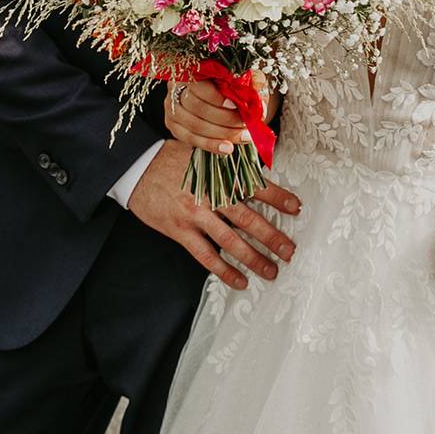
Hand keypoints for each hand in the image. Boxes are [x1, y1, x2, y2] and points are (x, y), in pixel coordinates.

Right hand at [128, 140, 300, 289]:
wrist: (137, 167)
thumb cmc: (174, 159)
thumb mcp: (205, 152)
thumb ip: (230, 163)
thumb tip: (259, 167)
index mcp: (220, 174)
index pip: (256, 186)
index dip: (278, 198)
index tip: (296, 208)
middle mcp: (211, 195)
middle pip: (248, 219)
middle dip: (273, 237)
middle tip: (290, 251)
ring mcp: (195, 215)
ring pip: (230, 241)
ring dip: (254, 258)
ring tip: (271, 271)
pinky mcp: (180, 231)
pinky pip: (206, 256)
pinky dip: (224, 270)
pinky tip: (240, 281)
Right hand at [165, 75, 276, 154]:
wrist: (225, 98)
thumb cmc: (234, 84)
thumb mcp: (246, 78)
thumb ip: (252, 80)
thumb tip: (258, 85)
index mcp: (192, 68)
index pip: (198, 84)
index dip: (216, 97)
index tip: (235, 105)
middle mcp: (176, 86)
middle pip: (195, 106)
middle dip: (224, 118)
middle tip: (246, 124)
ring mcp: (172, 106)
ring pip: (193, 125)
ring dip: (221, 134)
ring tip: (244, 137)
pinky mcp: (173, 124)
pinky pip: (189, 138)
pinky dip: (210, 145)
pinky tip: (227, 148)